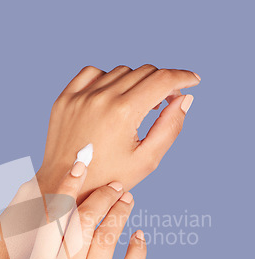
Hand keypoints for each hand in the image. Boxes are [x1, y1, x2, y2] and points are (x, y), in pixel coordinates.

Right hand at [10, 162, 146, 258]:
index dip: (67, 188)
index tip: (80, 166)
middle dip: (101, 196)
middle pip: (84, 222)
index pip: (53, 217)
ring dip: (119, 215)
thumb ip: (36, 255)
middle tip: (115, 183)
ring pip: (106, 240)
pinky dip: (136, 251)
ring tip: (128, 200)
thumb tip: (45, 223)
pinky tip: (140, 237)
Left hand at [37, 64, 199, 200]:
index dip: (183, 78)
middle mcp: (100, 98)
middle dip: (161, 83)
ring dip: (135, 82)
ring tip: (138, 104)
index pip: (162, 80)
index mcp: (123, 113)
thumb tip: (184, 99)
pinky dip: (107, 79)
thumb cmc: (108, 180)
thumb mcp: (146, 161)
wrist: (65, 187)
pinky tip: (112, 96)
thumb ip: (170, 128)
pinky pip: (92, 73)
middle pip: (144, 72)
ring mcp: (79, 97)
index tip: (193, 81)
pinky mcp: (64, 99)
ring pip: (120, 72)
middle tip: (165, 102)